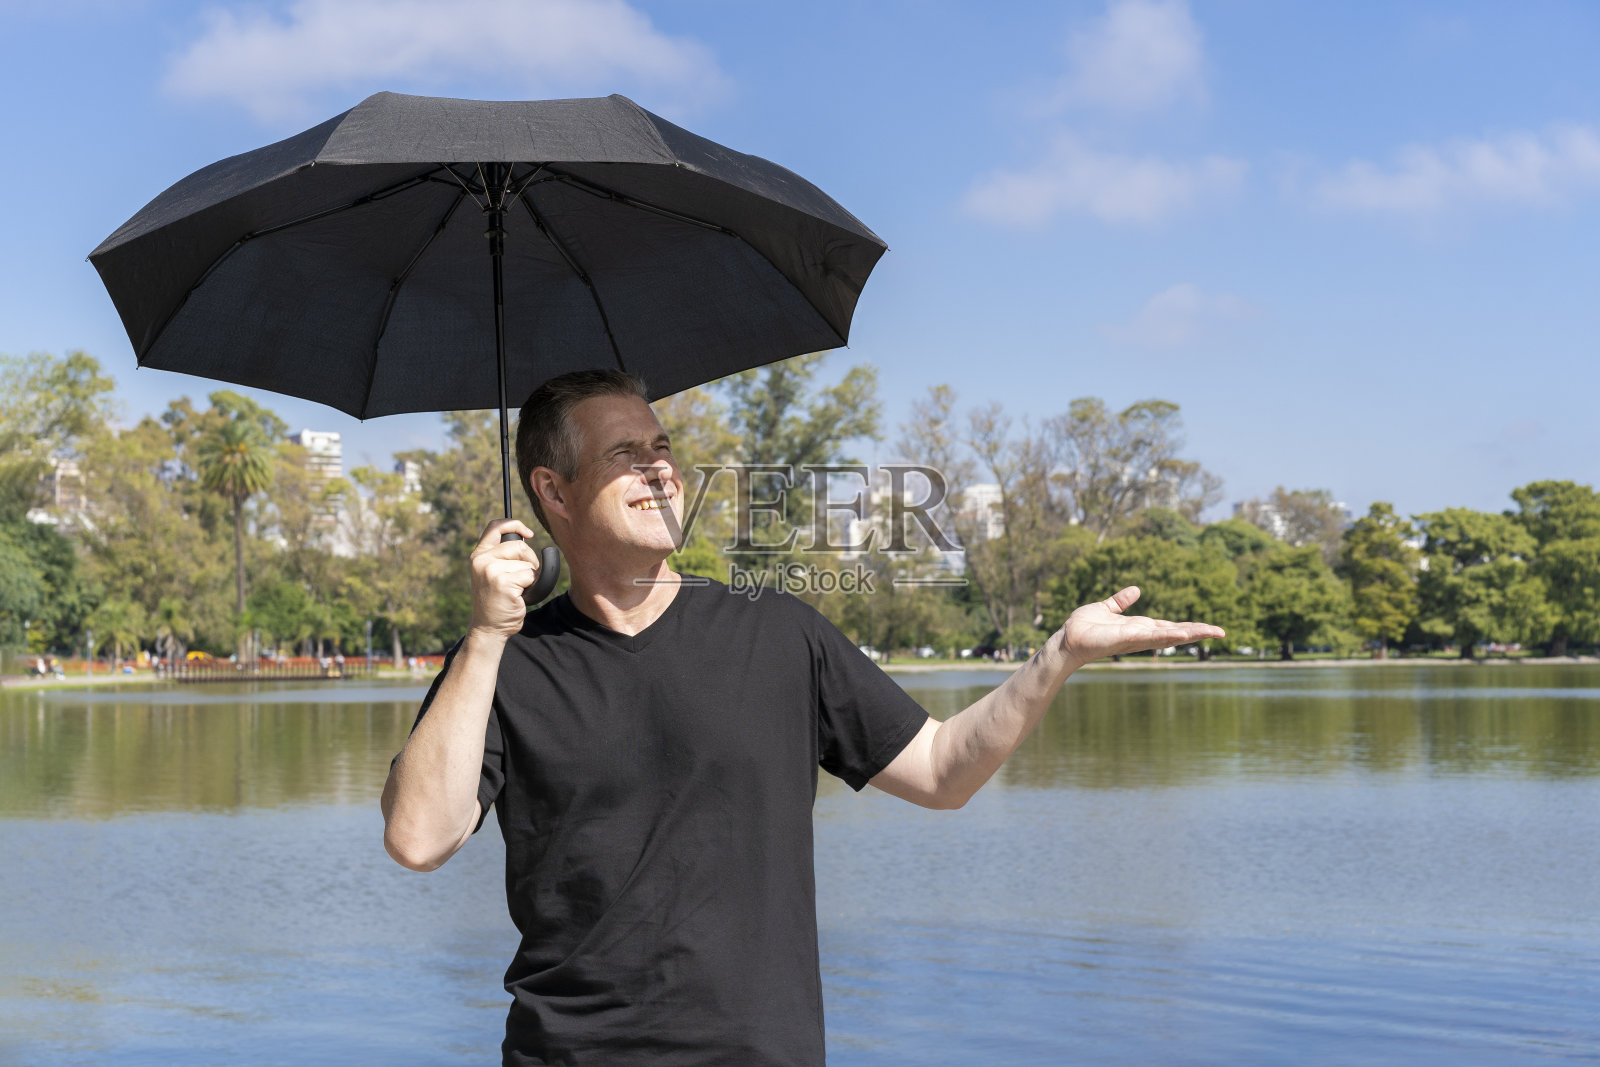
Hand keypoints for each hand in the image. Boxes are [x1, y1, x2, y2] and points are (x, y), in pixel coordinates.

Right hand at [468, 518, 539, 637]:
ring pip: (527, 563)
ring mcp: (492, 572)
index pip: (495, 527)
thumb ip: (501, 555)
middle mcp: (482, 561)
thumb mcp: (491, 572)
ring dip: (529, 577)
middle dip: (530, 560)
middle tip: (523, 578)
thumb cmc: (496, 600)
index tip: (528, 533)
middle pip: (519, 546)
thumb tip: (524, 536)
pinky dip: (531, 587)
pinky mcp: (504, 583)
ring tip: (516, 590)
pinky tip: (518, 597)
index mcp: (478, 556)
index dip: (515, 524)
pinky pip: (530, 576)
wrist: (489, 627)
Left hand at [1058, 586, 1223, 670]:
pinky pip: (1150, 637)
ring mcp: (1136, 638)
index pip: (1170, 626)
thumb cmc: (1085, 626)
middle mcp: (1142, 635)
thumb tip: (1136, 590)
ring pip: (1168, 636)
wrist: (1068, 638)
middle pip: (1176, 633)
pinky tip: (1182, 634)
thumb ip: (1120, 601)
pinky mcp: (1126, 639)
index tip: (1210, 627)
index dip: (1190, 626)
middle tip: (1221, 632)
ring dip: (1189, 634)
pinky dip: (1166, 635)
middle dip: (1198, 632)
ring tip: (1211, 632)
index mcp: (1140, 627)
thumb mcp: (1106, 608)